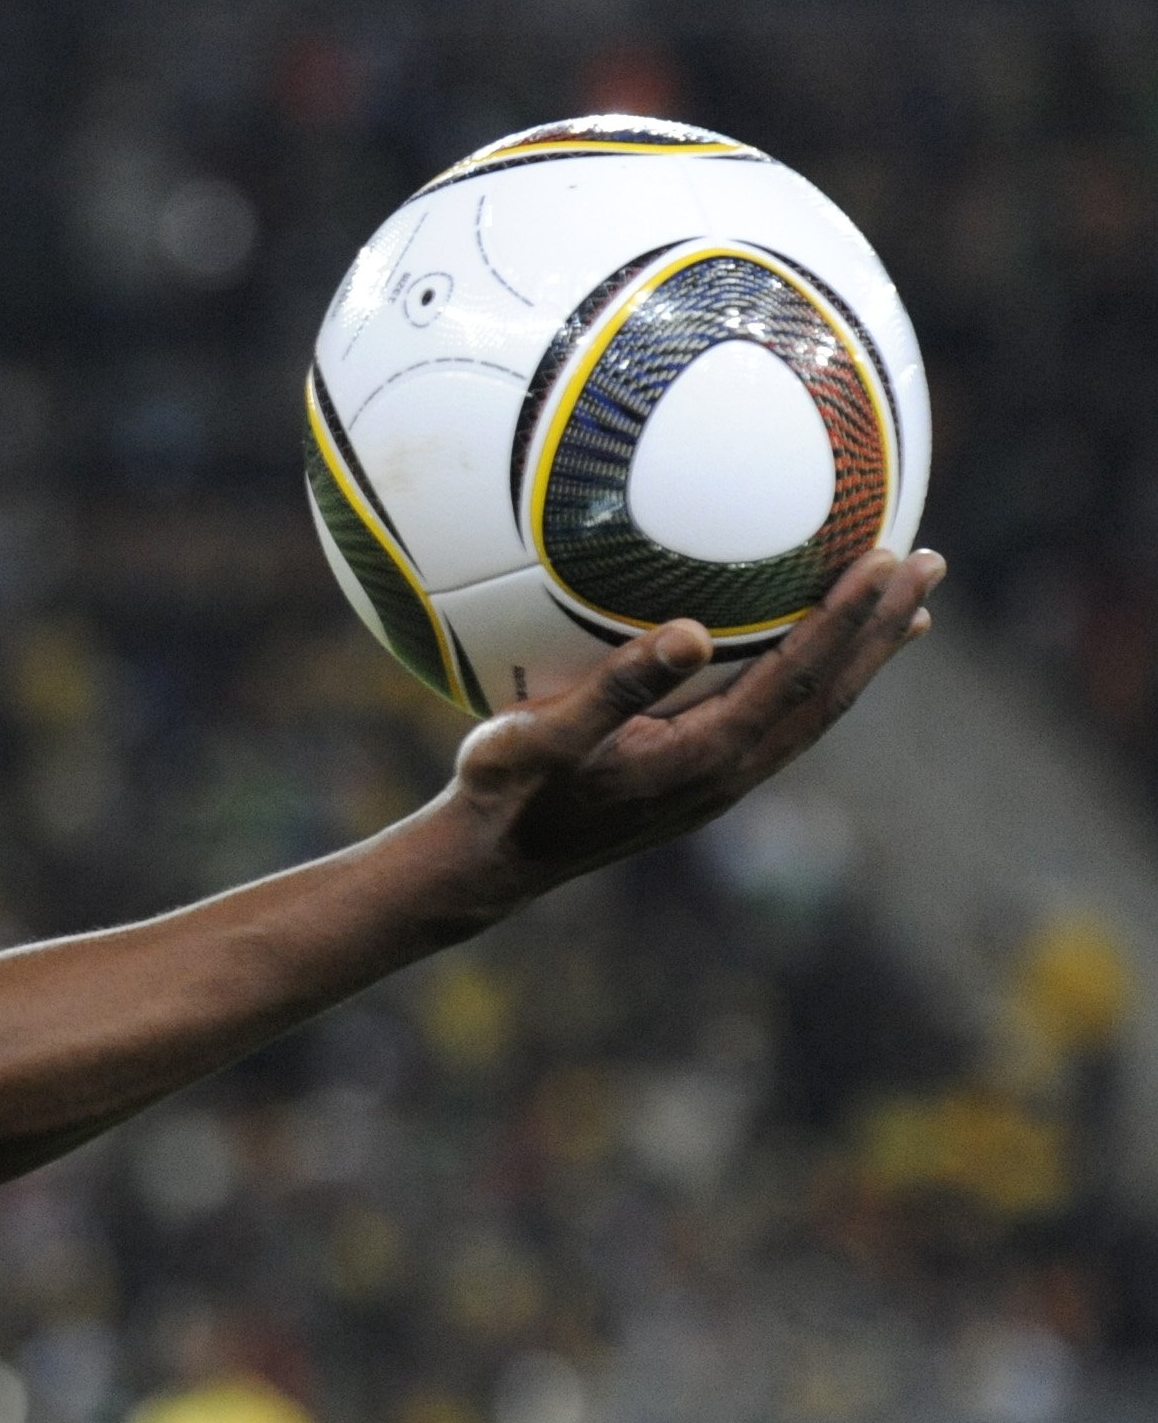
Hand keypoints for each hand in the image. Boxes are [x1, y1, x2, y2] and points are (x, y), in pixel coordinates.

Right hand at [430, 546, 944, 912]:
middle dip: (882, 628)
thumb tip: (691, 632)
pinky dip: (820, 679)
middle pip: (830, 693)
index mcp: (705, 756)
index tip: (888, 558)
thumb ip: (618, 686)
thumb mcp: (544, 735)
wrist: (492, 864)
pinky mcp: (703, 781)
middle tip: (930, 563)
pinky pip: (785, 720)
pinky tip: (815, 657)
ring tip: (906, 609)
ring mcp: (722, 782)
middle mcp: (730, 772)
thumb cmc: (508, 791)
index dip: (847, 617)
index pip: (798, 676)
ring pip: (816, 711)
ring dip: (864, 655)